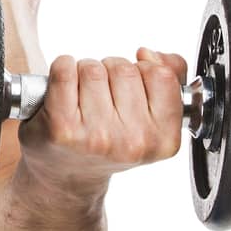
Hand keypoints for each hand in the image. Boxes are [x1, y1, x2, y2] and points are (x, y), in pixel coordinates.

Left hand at [16, 46, 189, 194]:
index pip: (162, 75)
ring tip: (83, 97)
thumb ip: (169, 79)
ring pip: (93, 68)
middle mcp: (133, 141)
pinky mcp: (62, 127)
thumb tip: (151, 54)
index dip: (143, 70)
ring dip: (85, 72)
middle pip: (124, 68)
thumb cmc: (107, 142)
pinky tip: (63, 90)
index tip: (132, 84)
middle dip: (111, 71)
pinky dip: (61, 70)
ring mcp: (97, 135)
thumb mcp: (151, 119)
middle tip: (103, 96)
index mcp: (163, 140)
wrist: (67, 175)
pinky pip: (64, 71)